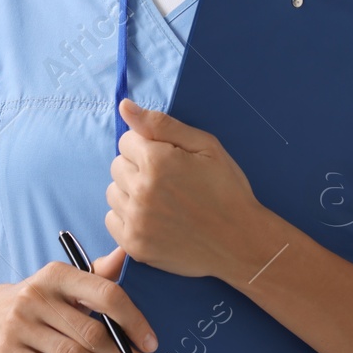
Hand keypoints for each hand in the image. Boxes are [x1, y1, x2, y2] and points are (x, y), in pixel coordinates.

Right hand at [0, 245, 160, 352]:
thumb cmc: (38, 299)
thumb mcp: (63, 281)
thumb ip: (98, 272)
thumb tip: (128, 252)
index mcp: (56, 274)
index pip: (104, 294)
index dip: (133, 320)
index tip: (151, 343)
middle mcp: (36, 296)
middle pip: (91, 333)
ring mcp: (20, 326)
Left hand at [106, 97, 267, 278]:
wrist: (240, 241)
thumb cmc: (226, 189)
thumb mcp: (205, 146)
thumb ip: (161, 124)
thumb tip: (124, 107)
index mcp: (157, 161)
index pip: (126, 141)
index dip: (148, 146)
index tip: (169, 159)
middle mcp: (141, 190)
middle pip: (117, 166)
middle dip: (138, 167)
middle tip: (168, 180)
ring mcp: (136, 220)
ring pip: (113, 192)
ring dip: (130, 192)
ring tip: (161, 200)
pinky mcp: (134, 245)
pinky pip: (111, 220)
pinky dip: (127, 217)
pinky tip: (153, 217)